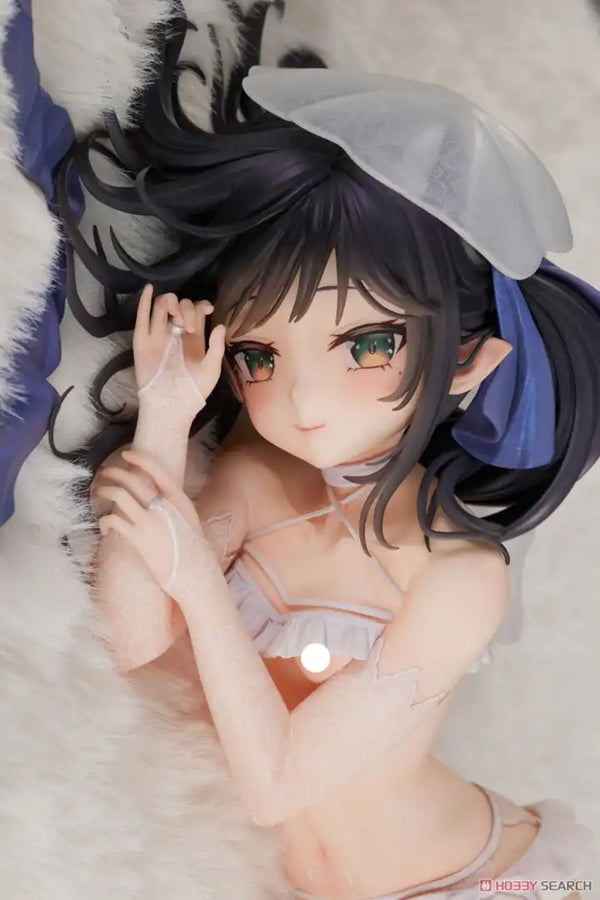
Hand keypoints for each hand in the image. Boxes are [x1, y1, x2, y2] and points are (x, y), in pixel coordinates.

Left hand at [96, 448, 213, 593]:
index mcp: (178, 497)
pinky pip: (114, 521)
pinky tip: (106, 526)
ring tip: (100, 492)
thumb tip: (155, 496)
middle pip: (133, 479)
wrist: (195, 573)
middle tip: (106, 473)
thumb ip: (172, 505)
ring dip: (106, 490)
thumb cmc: (193, 549)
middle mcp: (164, 505)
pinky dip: (105, 521)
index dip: (139, 458)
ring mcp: (150, 521)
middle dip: (116, 473)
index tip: (126, 454)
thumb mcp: (187, 518)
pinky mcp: (138, 538)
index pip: (156, 468)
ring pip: (120, 495)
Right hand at [133, 284, 225, 420]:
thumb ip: (217, 346)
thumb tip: (220, 324)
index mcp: (194, 339)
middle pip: (180, 306)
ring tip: (175, 315)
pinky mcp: (143, 340)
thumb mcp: (212, 368)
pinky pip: (142, 317)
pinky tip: (149, 289)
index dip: (201, 305)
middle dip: (186, 308)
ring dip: (170, 303)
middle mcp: (175, 334)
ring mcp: (158, 336)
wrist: (171, 404)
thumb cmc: (194, 390)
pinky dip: (144, 301)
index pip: (196, 312)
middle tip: (187, 325)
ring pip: (161, 307)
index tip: (207, 309)